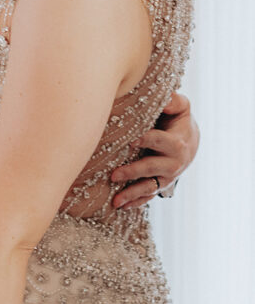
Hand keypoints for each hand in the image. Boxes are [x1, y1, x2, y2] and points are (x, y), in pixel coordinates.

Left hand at [111, 92, 198, 208]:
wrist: (191, 140)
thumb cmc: (179, 118)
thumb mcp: (180, 106)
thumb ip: (172, 101)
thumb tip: (162, 96)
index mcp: (176, 142)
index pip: (157, 140)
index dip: (143, 139)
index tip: (128, 140)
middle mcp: (173, 163)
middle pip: (151, 168)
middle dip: (132, 172)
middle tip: (113, 175)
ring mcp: (167, 176)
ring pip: (149, 187)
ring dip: (132, 194)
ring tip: (115, 201)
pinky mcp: (162, 183)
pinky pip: (149, 195)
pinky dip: (136, 202)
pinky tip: (121, 207)